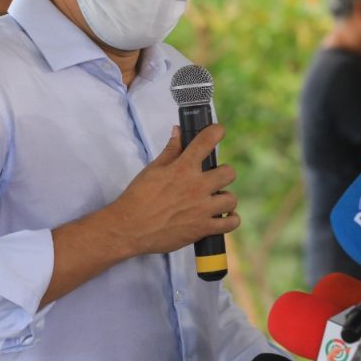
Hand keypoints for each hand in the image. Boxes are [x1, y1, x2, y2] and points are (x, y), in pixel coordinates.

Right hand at [108, 124, 239, 255]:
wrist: (129, 228)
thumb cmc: (138, 197)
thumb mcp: (152, 169)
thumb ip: (170, 150)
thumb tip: (178, 131)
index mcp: (183, 168)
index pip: (207, 141)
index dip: (216, 132)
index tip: (218, 132)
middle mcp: (196, 186)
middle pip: (229, 172)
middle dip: (223, 173)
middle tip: (213, 179)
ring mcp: (202, 209)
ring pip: (231, 199)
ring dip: (225, 199)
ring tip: (214, 201)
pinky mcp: (202, 228)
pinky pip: (231, 223)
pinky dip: (230, 220)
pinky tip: (223, 217)